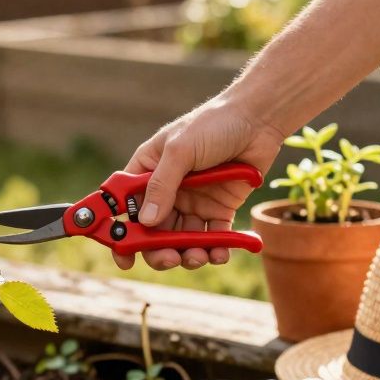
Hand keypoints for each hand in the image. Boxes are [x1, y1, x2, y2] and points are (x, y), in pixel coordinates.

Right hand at [116, 91, 283, 269]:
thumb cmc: (213, 124)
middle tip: (170, 259)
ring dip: (188, 253)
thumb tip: (146, 222)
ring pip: (183, 239)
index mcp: (148, 171)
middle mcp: (169, 190)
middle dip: (159, 250)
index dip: (122, 233)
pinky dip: (216, 249)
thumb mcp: (180, 150)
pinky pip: (214, 237)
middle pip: (155, 231)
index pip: (127, 206)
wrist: (258, 120)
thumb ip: (162, 185)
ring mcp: (194, 201)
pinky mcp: (220, 209)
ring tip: (199, 255)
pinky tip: (220, 253)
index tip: (124, 256)